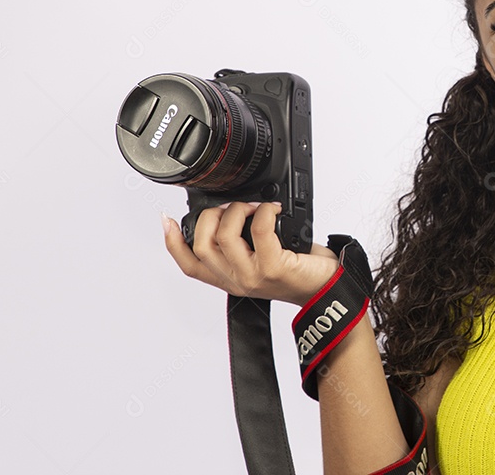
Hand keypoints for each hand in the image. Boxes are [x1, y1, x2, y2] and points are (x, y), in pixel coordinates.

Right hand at [164, 201, 339, 306]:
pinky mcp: (275, 268)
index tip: (166, 220)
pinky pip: (260, 231)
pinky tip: (274, 210)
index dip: (172, 243)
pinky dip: (265, 212)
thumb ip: (242, 244)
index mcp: (230, 278)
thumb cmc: (300, 272)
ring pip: (225, 236)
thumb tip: (229, 210)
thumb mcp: (262, 259)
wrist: (328, 289)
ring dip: (239, 210)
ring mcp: (254, 276)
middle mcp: (237, 281)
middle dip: (211, 216)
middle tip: (231, 206)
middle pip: (202, 246)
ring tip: (255, 206)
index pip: (190, 265)